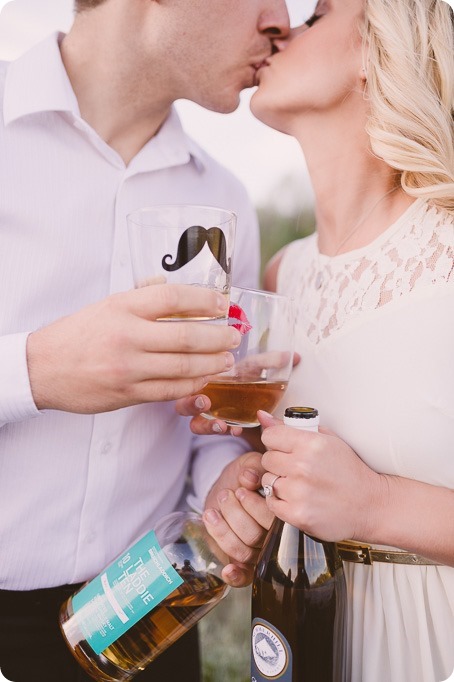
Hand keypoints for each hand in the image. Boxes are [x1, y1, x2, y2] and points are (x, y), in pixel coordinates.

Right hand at [27, 284, 240, 412]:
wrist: (43, 368)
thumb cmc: (79, 333)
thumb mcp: (108, 305)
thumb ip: (143, 298)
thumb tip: (183, 295)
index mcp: (123, 307)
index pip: (173, 297)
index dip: (205, 299)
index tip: (224, 303)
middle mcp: (127, 335)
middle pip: (186, 335)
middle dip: (219, 336)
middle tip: (235, 335)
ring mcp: (128, 367)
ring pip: (183, 366)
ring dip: (212, 362)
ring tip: (227, 358)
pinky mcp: (128, 393)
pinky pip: (170, 390)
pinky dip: (193, 384)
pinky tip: (205, 377)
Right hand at [176, 352, 300, 435]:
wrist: (262, 403)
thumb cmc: (251, 378)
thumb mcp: (258, 367)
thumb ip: (271, 360)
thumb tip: (294, 355)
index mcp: (206, 378)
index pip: (188, 378)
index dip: (190, 380)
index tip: (201, 382)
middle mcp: (204, 397)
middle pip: (183, 404)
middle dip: (190, 404)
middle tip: (205, 403)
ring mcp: (212, 415)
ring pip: (196, 423)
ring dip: (206, 424)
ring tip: (222, 425)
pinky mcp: (221, 428)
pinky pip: (215, 432)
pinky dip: (223, 430)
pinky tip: (236, 429)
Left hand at [202, 451, 273, 586]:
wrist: (229, 485)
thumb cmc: (244, 475)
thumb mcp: (250, 464)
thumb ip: (252, 467)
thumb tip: (249, 477)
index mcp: (282, 515)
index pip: (273, 520)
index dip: (255, 507)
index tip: (241, 489)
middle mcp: (274, 537)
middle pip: (256, 536)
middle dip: (236, 514)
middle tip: (226, 495)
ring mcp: (258, 551)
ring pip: (243, 552)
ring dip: (224, 531)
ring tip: (213, 511)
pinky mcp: (240, 561)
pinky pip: (243, 577)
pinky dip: (235, 576)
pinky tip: (227, 569)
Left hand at [259, 411, 384, 542]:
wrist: (370, 505)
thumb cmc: (349, 471)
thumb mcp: (327, 440)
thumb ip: (292, 427)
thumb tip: (262, 416)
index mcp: (311, 444)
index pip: (269, 435)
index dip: (275, 441)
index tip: (284, 447)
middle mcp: (303, 467)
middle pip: (266, 459)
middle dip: (278, 463)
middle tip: (296, 468)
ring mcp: (299, 492)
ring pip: (267, 481)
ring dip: (279, 483)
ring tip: (299, 485)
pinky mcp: (297, 514)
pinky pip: (271, 502)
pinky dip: (280, 501)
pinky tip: (297, 499)